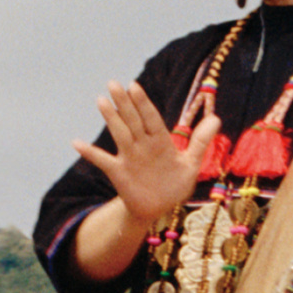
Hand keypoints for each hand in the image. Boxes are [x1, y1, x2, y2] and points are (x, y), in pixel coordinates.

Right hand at [74, 80, 220, 234]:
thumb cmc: (174, 184)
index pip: (150, 118)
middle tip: (113, 83)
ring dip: (110, 118)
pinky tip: (76, 143)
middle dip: (124, 103)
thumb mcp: (191, 163)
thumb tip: (216, 117)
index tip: (134, 86)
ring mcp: (129, 157)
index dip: (143, 103)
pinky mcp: (119, 172)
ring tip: (101, 101)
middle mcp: (142, 145)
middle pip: (132, 120)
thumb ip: (200, 140)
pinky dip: (89, 153)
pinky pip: (102, 160)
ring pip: (119, 134)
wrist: (158, 208)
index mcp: (160, 141)